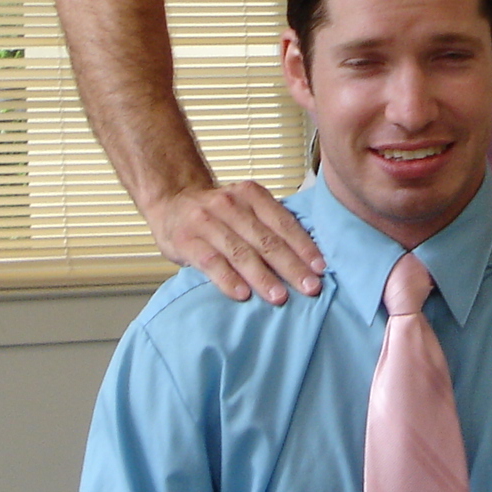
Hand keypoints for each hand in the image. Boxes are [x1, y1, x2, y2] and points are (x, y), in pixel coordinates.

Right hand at [148, 181, 324, 304]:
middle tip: (310, 287)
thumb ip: (269, 225)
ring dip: (263, 277)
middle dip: (291, 266)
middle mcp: (230, 204)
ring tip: (280, 297)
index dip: (303, 246)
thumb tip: (308, 258)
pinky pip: (211, 262)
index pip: (283, 222)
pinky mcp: (187, 241)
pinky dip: (228, 279)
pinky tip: (242, 294)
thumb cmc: (217, 213)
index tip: (320, 268)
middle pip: (266, 239)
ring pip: (240, 252)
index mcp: (251, 195)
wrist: (172, 202)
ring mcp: (206, 221)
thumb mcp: (245, 208)